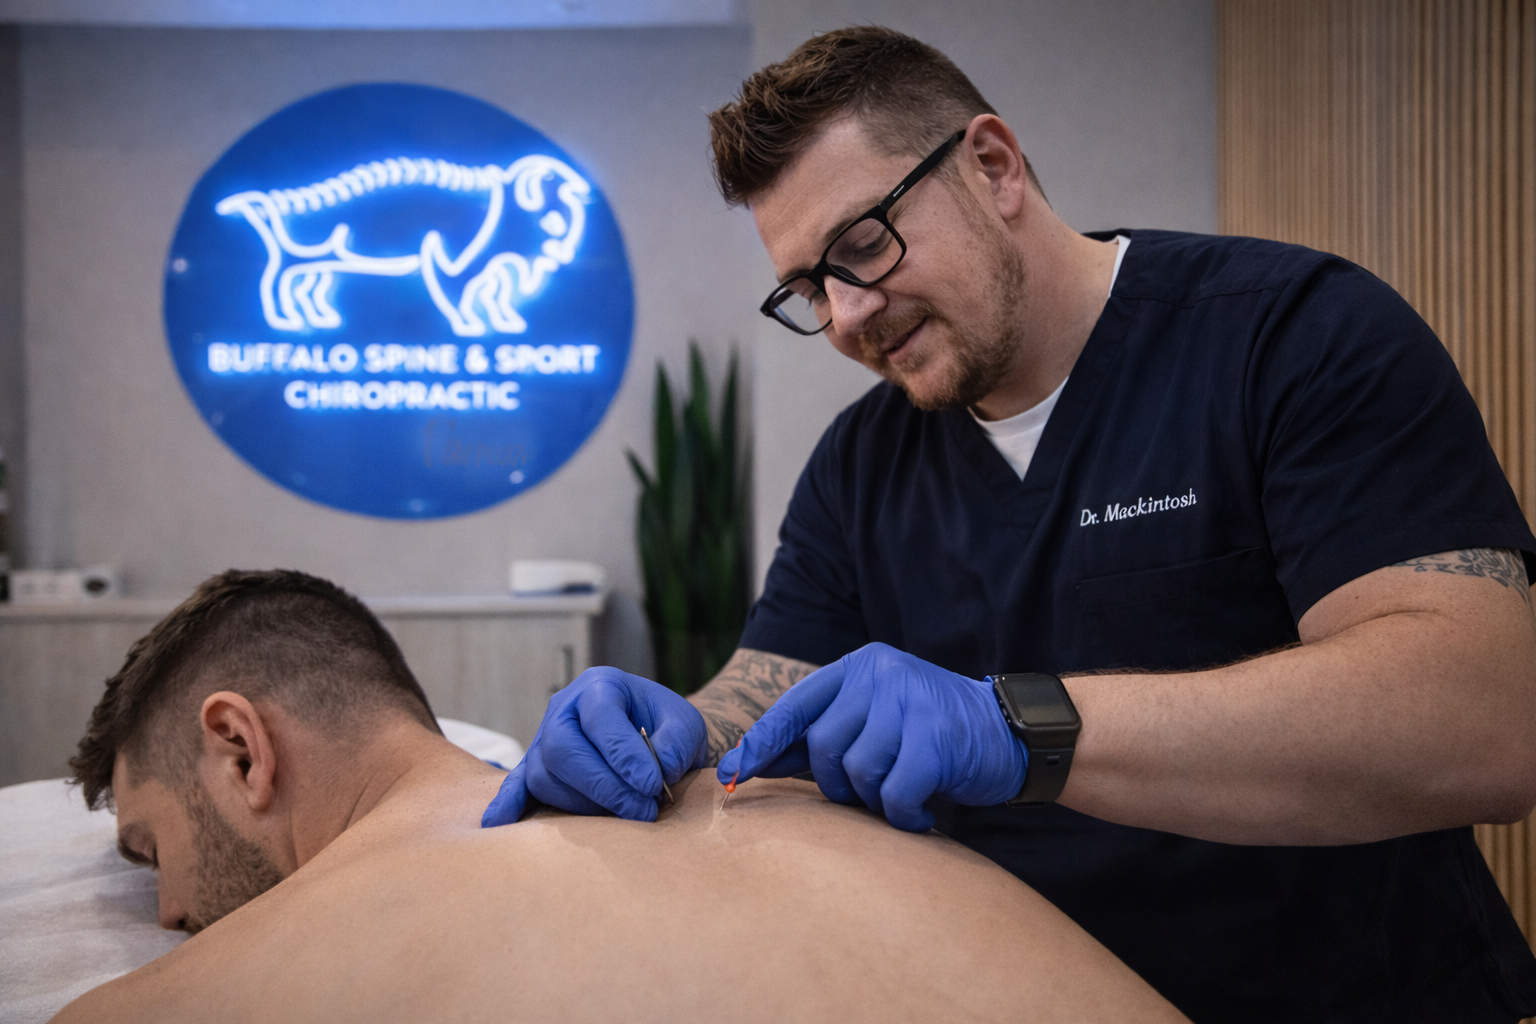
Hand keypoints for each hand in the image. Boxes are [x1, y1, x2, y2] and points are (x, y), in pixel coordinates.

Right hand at [482, 667, 706, 826]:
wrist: (656, 736)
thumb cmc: (668, 729)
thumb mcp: (685, 726)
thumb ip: (675, 744)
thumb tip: (655, 772)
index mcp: (600, 686)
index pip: (600, 718)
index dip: (624, 755)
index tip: (652, 785)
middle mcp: (564, 708)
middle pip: (562, 748)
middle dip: (604, 786)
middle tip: (643, 810)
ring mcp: (544, 738)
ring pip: (545, 775)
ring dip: (585, 803)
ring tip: (627, 816)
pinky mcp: (537, 768)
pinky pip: (516, 786)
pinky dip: (508, 804)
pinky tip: (498, 823)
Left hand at [716, 643, 1026, 831]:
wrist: (1012, 733)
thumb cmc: (933, 735)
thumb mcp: (877, 719)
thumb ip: (824, 734)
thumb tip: (751, 762)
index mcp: (859, 667)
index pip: (795, 705)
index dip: (761, 742)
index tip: (732, 773)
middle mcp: (881, 675)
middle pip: (823, 746)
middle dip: (835, 783)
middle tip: (867, 793)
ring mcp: (909, 703)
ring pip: (857, 772)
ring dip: (874, 799)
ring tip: (902, 794)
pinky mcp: (935, 738)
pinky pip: (894, 793)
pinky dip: (903, 814)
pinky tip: (921, 810)